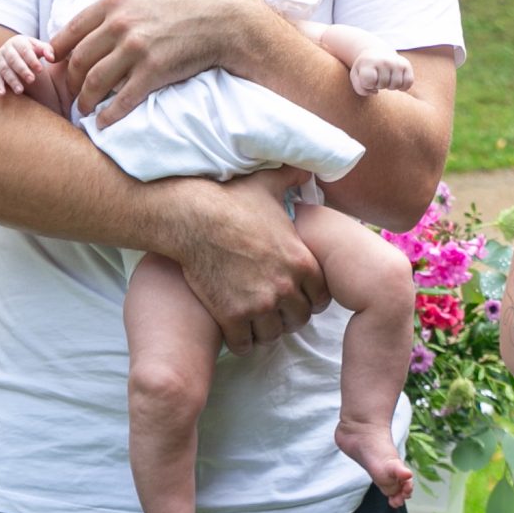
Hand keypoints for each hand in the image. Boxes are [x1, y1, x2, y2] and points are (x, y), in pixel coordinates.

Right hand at [0, 35, 56, 96]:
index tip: (40, 70)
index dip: (32, 60)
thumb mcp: (39, 48)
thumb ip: (47, 51)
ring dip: (12, 80)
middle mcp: (6, 49)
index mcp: (18, 41)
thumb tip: (51, 58)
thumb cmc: (31, 51)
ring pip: (5, 70)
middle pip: (14, 60)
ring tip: (20, 91)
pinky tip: (2, 94)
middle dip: (22, 70)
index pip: (25, 50)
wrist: (14, 51)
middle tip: (32, 80)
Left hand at [55, 0, 257, 126]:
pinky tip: (103, 123)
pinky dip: (109, 115)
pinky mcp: (152, 72)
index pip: (73, 28)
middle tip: (70, 90)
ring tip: (83, 108)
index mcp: (116, 1)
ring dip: (85, 99)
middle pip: (80, 58)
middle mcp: (120, 25)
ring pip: (95, 81)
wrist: (227, 20)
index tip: (55, 61)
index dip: (59, 49)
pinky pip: (122, 99)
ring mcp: (135, 50)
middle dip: (70, 79)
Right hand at [168, 168, 328, 351]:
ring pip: (273, 334)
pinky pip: (245, 343)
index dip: (308, 296)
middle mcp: (285, 287)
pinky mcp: (231, 316)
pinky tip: (234, 328)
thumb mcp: (268, 184)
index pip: (321, 297)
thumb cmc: (231, 199)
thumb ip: (293, 179)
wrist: (192, 218)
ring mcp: (258, 304)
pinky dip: (241, 340)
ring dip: (265, 330)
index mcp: (301, 261)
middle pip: (298, 319)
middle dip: (288, 315)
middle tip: (274, 309)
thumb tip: (307, 169)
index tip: (295, 293)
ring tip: (255, 320)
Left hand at [350, 48, 413, 96]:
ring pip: (396, 85)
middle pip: (383, 84)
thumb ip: (360, 88)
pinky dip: (402, 86)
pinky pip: (408, 82)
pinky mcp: (406, 65)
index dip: (367, 85)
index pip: (369, 81)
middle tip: (377, 77)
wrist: (376, 52)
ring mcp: (396, 62)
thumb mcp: (356, 76)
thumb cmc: (365, 68)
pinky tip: (395, 81)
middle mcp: (384, 61)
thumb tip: (376, 92)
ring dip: (390, 86)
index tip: (366, 78)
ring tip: (385, 78)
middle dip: (379, 85)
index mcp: (368, 63)